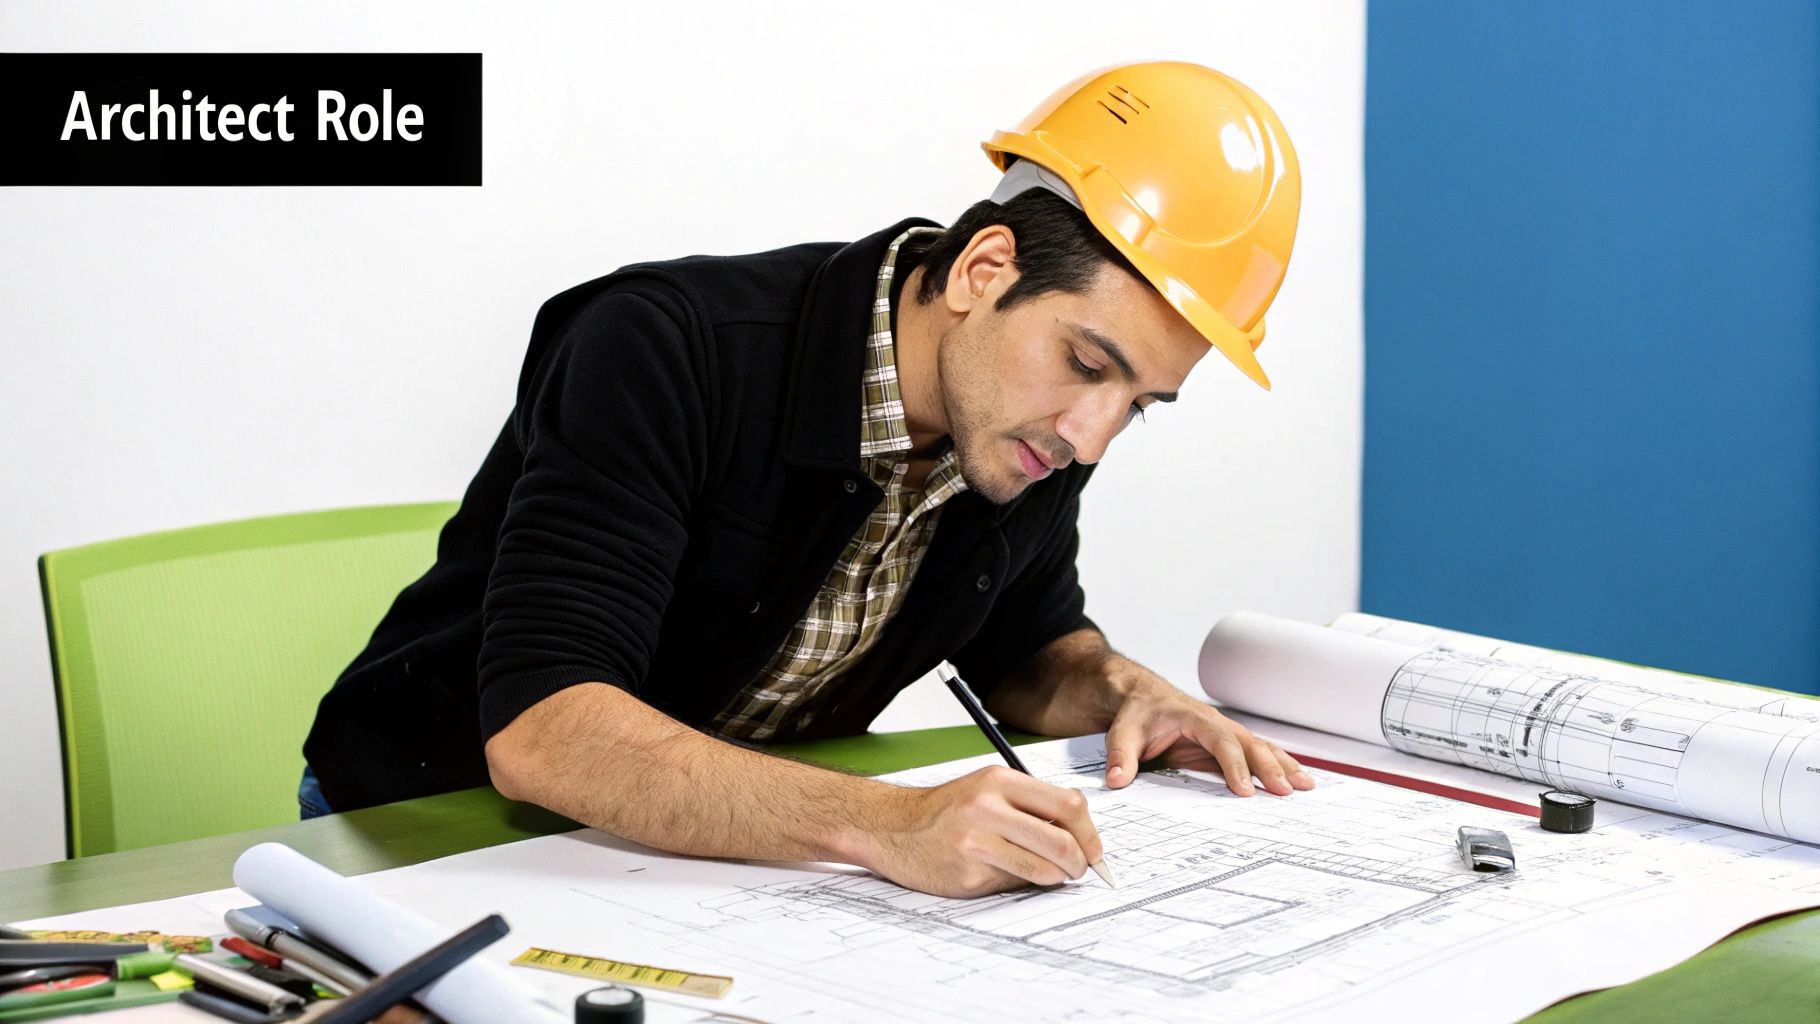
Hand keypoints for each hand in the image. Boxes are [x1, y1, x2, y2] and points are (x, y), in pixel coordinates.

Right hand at [863, 765, 1104, 898]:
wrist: (890, 827)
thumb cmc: (945, 812)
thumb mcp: (987, 791)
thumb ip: (1029, 807)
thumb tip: (1079, 838)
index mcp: (998, 780)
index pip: (1067, 804)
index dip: (1089, 833)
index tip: (1094, 850)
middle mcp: (987, 806)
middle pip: (1061, 839)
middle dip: (1080, 862)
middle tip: (1079, 870)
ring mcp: (975, 841)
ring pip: (1042, 868)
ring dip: (1056, 878)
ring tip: (1051, 876)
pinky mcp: (966, 872)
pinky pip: (1012, 884)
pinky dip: (1019, 884)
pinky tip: (1003, 874)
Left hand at [1102, 664, 1314, 796]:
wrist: (1134, 694)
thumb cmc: (1134, 709)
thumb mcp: (1122, 729)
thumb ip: (1120, 754)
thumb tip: (1117, 780)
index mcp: (1195, 717)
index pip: (1221, 741)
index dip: (1234, 765)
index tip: (1243, 790)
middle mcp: (1215, 724)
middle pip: (1249, 744)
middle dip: (1271, 767)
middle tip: (1288, 791)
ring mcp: (1221, 736)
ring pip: (1258, 748)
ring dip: (1283, 765)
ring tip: (1307, 786)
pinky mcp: (1221, 749)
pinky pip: (1252, 757)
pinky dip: (1275, 767)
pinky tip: (1293, 781)